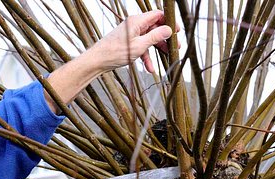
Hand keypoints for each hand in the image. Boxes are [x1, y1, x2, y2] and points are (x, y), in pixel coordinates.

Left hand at [44, 10, 179, 110]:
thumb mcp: (139, 46)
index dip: (169, 22)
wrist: (98, 61)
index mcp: (136, 21)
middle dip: (165, 38)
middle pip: (155, 27)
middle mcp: (134, 25)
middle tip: (175, 47)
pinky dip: (146, 56)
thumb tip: (169, 30)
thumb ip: (155, 37)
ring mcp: (131, 34)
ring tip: (166, 58)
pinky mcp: (128, 42)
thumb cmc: (115, 52)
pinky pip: (141, 47)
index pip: (157, 15)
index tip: (177, 31)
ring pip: (149, 38)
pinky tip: (150, 68)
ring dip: (157, 49)